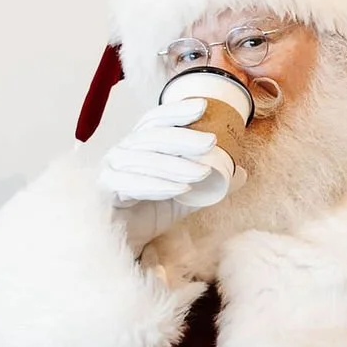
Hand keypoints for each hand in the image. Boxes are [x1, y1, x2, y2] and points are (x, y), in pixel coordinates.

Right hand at [98, 90, 233, 213]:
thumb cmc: (149, 213)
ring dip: (176, 165)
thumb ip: (209, 184)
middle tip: (211, 142)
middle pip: (152, 136)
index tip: (203, 106)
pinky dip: (158, 186)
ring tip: (202, 172)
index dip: (176, 110)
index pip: (155, 119)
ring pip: (145, 160)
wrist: (123, 240)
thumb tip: (242, 173)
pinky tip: (180, 189)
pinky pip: (131, 183)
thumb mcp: (185, 197)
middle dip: (184, 138)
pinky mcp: (105, 190)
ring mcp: (111, 169)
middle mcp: (122, 151)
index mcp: (138, 144)